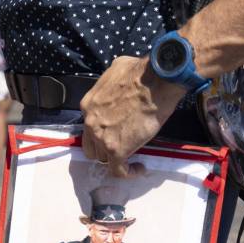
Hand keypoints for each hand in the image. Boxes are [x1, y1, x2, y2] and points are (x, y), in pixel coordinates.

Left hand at [80, 56, 185, 176]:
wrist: (155, 81)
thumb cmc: (140, 72)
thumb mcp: (116, 69)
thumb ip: (112, 82)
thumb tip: (119, 82)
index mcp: (88, 105)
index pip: (89, 125)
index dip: (102, 130)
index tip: (117, 131)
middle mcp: (89, 122)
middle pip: (92, 145)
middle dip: (105, 147)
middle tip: (123, 144)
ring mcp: (101, 137)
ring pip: (103, 158)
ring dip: (117, 157)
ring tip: (133, 154)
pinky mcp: (116, 150)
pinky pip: (118, 170)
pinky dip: (128, 172)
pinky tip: (139, 168)